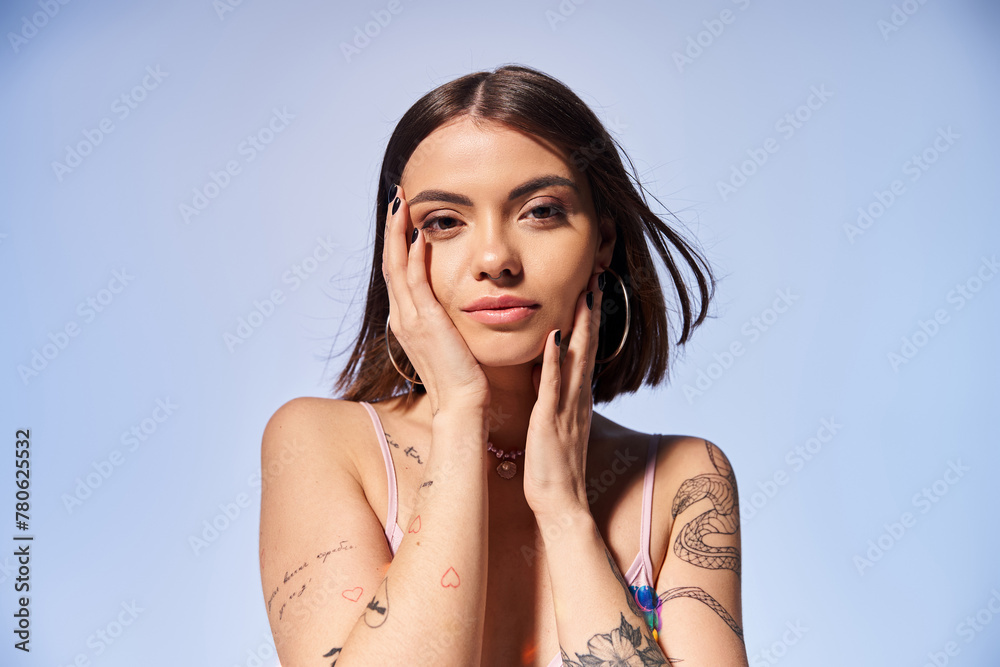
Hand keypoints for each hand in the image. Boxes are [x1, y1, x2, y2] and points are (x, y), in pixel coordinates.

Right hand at [382, 185, 490, 415]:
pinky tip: (421, 234)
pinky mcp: (425, 323)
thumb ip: (448, 318)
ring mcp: (410, 320)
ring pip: (397, 266)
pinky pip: (415, 282)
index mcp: (408, 320)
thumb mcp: (452, 340)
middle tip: (398, 196)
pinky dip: (415, 256)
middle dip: (393, 228)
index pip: (398, 271)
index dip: (398, 241)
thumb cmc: (464, 377)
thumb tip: (458, 300)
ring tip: (403, 203)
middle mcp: (403, 317)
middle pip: (391, 262)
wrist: (462, 405)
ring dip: (399, 232)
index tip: (404, 214)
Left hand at [522, 272, 603, 517]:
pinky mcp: (550, 421)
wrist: (560, 504)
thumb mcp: (554, 425)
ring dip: (581, 327)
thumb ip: (552, 397)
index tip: (591, 291)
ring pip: (577, 359)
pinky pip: (553, 386)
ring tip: (585, 295)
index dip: (589, 321)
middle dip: (592, 313)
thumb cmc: (552, 469)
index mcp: (577, 399)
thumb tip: (544, 370)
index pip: (586, 352)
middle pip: (588, 347)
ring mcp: (567, 409)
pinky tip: (555, 337)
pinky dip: (555, 361)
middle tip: (596, 279)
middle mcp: (577, 399)